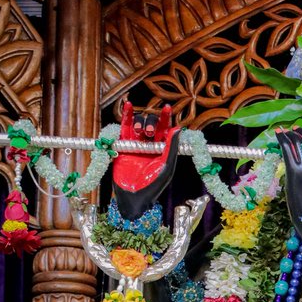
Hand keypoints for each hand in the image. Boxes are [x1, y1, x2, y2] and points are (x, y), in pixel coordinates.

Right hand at [112, 101, 180, 221]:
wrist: (134, 195)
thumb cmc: (153, 185)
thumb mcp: (166, 166)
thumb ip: (172, 147)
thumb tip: (179, 128)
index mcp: (162, 149)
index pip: (165, 129)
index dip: (165, 118)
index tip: (166, 108)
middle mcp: (149, 144)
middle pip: (151, 124)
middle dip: (151, 124)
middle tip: (149, 132)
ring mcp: (136, 143)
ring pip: (139, 124)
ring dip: (141, 122)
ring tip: (141, 131)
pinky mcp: (123, 145)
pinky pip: (125, 127)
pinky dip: (127, 116)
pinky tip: (129, 105)